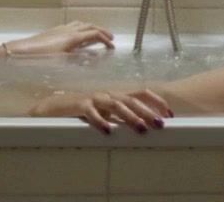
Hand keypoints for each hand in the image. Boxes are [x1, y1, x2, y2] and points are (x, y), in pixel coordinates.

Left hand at [0, 20, 114, 55]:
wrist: (21, 52)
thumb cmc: (41, 59)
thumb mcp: (63, 62)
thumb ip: (79, 59)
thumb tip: (92, 58)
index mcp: (73, 37)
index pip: (94, 34)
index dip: (105, 39)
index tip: (112, 46)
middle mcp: (68, 30)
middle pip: (90, 26)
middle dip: (101, 31)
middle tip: (110, 38)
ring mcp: (60, 29)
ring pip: (81, 24)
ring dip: (91, 28)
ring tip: (97, 35)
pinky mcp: (54, 31)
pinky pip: (72, 25)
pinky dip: (81, 28)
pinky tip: (78, 36)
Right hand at [28, 88, 173, 134]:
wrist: (54, 107)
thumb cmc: (82, 110)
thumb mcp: (106, 112)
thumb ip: (121, 115)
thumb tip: (144, 125)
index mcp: (115, 94)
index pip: (140, 92)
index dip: (156, 101)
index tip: (169, 114)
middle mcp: (107, 94)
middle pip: (131, 99)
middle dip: (148, 111)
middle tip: (160, 124)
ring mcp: (93, 98)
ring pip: (115, 104)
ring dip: (130, 116)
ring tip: (141, 128)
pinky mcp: (79, 105)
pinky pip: (91, 113)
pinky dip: (100, 121)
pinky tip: (108, 131)